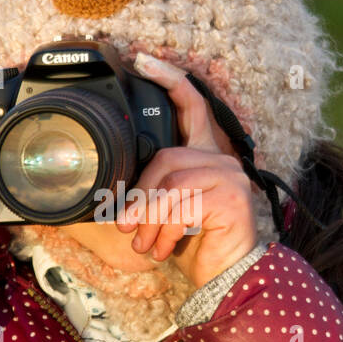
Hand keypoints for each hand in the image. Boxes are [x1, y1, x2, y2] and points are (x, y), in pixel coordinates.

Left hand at [118, 53, 257, 287]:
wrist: (222, 280)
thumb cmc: (190, 245)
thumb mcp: (160, 213)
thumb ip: (147, 190)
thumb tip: (109, 189)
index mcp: (204, 154)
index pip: (191, 106)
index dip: (170, 80)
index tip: (144, 61)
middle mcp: (221, 159)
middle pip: (166, 156)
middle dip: (140, 195)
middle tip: (125, 226)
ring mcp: (230, 176)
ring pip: (171, 183)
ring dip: (149, 219)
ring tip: (144, 244)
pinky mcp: (232, 197)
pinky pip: (182, 204)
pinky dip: (165, 230)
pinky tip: (164, 248)